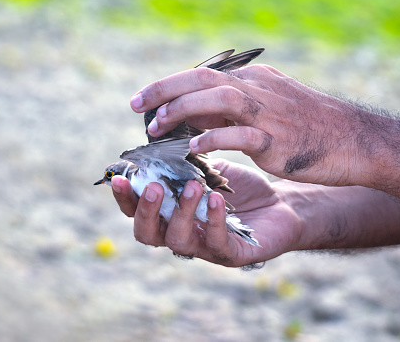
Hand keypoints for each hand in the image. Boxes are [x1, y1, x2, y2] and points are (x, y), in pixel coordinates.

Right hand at [111, 159, 301, 266]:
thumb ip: (181, 165)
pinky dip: (213, 220)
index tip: (118, 178)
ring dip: (182, 212)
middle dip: (146, 211)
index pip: (136, 211)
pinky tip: (215, 198)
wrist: (281, 203)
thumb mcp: (206, 170)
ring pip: (179, 240)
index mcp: (169, 214)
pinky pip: (216, 242)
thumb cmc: (239, 189)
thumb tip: (154, 145)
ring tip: (193, 187)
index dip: (125, 198)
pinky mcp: (231, 254)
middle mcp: (180, 233)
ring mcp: (203, 247)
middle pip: (147, 234)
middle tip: (154, 186)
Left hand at [129, 65, 374, 187]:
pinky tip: (193, 148)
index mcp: (254, 80)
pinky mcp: (278, 140)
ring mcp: (269, 113)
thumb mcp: (266, 109)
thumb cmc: (307, 128)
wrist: (355, 141)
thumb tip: (189, 117)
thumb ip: (228, 111)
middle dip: (165, 90)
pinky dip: (213, 137)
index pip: (202, 75)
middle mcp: (259, 90)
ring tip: (158, 127)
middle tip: (136, 107)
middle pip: (204, 79)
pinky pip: (240, 134)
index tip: (140, 99)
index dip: (167, 85)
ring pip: (220, 98)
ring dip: (183, 110)